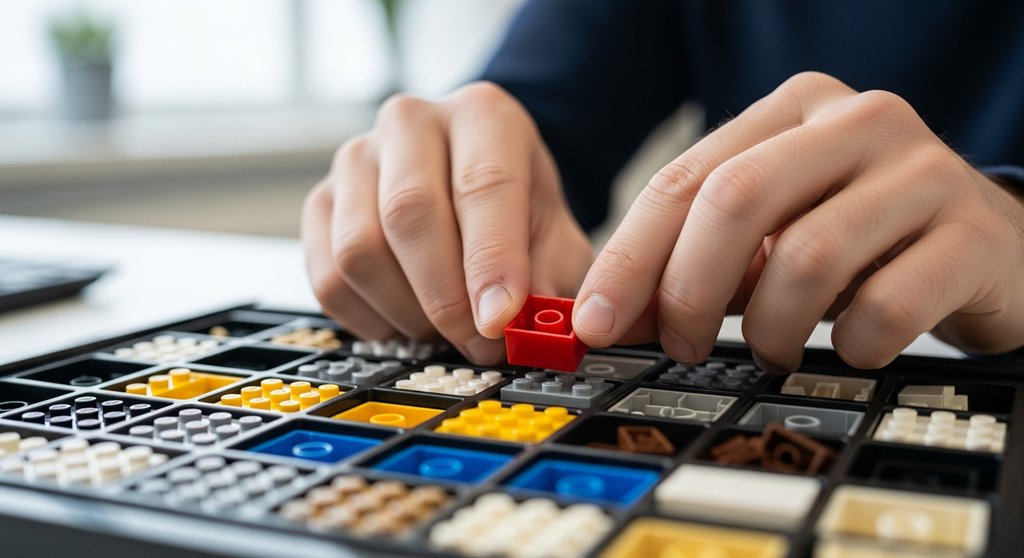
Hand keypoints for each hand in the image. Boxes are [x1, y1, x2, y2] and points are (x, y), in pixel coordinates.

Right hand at [303, 82, 590, 363]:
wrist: (478, 185)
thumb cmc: (518, 211)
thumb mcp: (555, 235)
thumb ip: (551, 277)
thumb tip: (526, 325)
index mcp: (483, 115)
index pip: (482, 184)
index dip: (490, 261)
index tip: (498, 320)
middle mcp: (411, 122)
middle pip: (409, 212)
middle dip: (445, 296)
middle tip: (477, 342)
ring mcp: (355, 159)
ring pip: (359, 249)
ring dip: (406, 311)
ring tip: (445, 329)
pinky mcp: (320, 202)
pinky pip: (328, 278)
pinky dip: (370, 319)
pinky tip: (407, 321)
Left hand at [574, 72, 1023, 370]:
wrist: (993, 247)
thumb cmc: (864, 242)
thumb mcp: (774, 238)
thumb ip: (698, 265)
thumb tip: (612, 317)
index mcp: (792, 111)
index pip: (684, 180)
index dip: (630, 257)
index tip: (597, 321)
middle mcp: (857, 123)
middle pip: (735, 201)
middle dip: (688, 289)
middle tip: (682, 346)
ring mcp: (922, 172)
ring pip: (807, 255)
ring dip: (769, 327)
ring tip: (773, 350)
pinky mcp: (973, 234)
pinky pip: (887, 305)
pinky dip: (851, 343)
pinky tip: (851, 346)